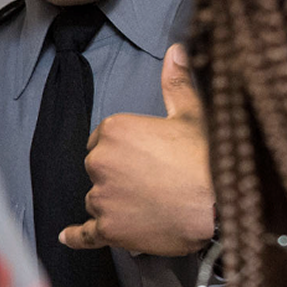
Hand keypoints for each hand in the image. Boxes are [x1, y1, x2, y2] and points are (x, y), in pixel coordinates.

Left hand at [58, 44, 215, 256]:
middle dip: (118, 175)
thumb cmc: (205, 158)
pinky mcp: (108, 229)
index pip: (104, 139)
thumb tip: (175, 50)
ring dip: (114, 202)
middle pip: (99, 168)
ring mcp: (102, 197)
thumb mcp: (191, 114)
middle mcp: (100, 161)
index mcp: (114, 129)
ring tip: (147, 206)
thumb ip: (176, 82)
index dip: (124, 149)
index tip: (144, 157)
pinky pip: (85, 233)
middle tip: (152, 181)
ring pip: (98, 199)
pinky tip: (67, 237)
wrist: (219, 205)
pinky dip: (76, 236)